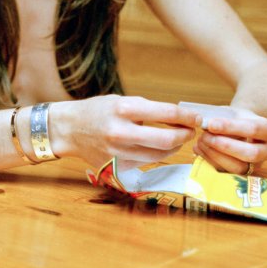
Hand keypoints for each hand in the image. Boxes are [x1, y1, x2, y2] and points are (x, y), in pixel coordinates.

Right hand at [49, 96, 195, 169]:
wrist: (69, 129)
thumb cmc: (97, 111)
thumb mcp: (122, 101)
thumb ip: (148, 109)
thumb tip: (179, 117)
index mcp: (123, 109)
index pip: (165, 113)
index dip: (187, 117)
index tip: (197, 118)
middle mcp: (121, 132)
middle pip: (166, 140)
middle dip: (184, 136)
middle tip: (190, 131)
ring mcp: (118, 152)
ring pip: (159, 155)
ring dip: (174, 147)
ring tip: (177, 139)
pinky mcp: (117, 166)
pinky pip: (146, 163)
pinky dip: (157, 155)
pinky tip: (158, 148)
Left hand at [180, 105, 266, 173]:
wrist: (241, 129)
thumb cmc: (236, 118)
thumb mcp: (232, 113)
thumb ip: (221, 117)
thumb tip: (204, 124)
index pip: (253, 129)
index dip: (230, 127)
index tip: (211, 124)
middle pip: (250, 153)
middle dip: (225, 146)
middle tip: (204, 136)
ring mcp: (256, 165)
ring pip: (239, 167)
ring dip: (216, 155)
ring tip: (200, 141)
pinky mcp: (243, 174)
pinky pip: (227, 172)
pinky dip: (210, 160)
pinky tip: (199, 148)